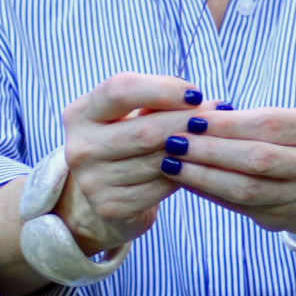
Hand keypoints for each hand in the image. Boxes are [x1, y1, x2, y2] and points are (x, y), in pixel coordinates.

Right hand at [57, 72, 208, 253]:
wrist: (106, 197)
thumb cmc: (128, 143)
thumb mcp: (132, 116)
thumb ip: (159, 103)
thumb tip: (207, 103)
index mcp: (81, 113)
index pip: (120, 89)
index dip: (163, 89)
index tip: (196, 94)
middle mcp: (79, 147)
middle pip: (146, 129)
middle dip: (188, 122)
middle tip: (217, 118)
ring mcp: (92, 180)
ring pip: (159, 159)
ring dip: (192, 149)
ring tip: (212, 141)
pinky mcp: (111, 206)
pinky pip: (163, 185)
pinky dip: (184, 175)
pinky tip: (194, 168)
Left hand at [158, 106, 295, 236]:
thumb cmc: (293, 143)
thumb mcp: (287, 121)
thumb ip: (248, 120)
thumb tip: (194, 116)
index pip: (268, 124)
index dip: (227, 124)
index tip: (192, 120)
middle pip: (258, 158)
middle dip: (211, 150)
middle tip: (175, 142)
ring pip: (246, 188)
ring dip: (203, 175)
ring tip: (173, 163)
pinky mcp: (282, 217)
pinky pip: (238, 206)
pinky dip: (208, 193)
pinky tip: (186, 181)